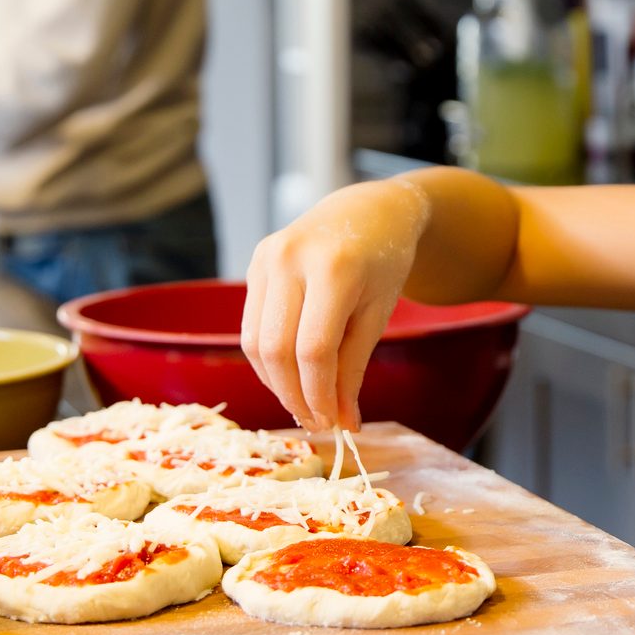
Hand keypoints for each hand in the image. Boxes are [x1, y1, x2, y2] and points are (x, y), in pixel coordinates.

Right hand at [241, 179, 430, 432]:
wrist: (370, 210)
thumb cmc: (384, 263)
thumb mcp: (378, 315)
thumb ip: (355, 369)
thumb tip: (342, 424)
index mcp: (333, 268)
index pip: (313, 350)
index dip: (318, 394)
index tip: (332, 423)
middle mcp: (291, 258)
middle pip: (276, 349)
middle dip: (293, 395)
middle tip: (316, 422)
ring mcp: (267, 257)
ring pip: (254, 342)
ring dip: (276, 383)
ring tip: (303, 403)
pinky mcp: (255, 262)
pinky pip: (251, 325)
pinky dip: (268, 359)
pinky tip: (290, 375)